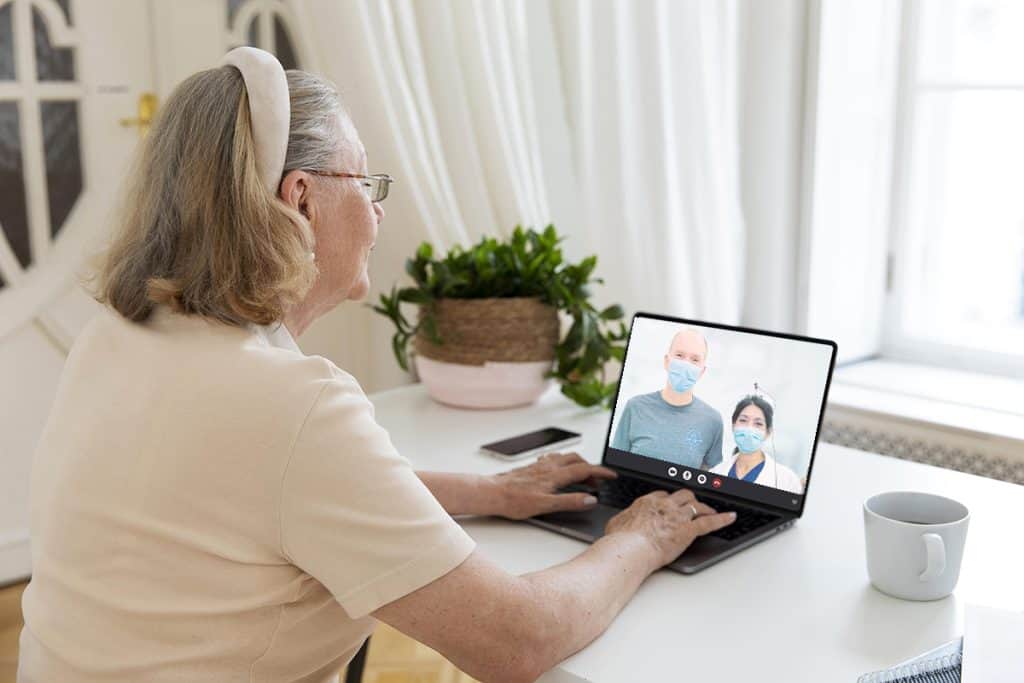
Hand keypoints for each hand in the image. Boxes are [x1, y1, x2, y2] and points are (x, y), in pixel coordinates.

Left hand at [489, 452, 617, 519]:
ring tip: (583, 474)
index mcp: (555, 475)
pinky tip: (558, 468)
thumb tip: (590, 500)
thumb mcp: (545, 506)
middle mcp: (548, 467)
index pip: (584, 470)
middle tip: (598, 480)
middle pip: (576, 460)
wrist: (491, 493)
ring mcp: (539, 466)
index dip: (600, 472)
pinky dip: (562, 462)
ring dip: (577, 463)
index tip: (612, 475)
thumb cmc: (514, 501)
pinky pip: (552, 459)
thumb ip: (569, 502)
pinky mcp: (531, 468)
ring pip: (564, 458)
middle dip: (591, 468)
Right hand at [605, 488, 736, 570]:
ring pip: (696, 505)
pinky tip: (730, 517)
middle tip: (692, 505)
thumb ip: (622, 520)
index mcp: (647, 502)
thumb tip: (619, 522)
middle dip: (688, 499)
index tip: (671, 505)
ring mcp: (677, 516)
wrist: (629, 548)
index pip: (662, 496)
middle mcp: (664, 505)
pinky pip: (709, 522)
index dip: (669, 500)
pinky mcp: (688, 530)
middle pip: (682, 495)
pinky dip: (722, 519)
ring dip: (703, 508)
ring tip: (709, 511)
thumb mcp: (616, 523)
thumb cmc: (620, 540)